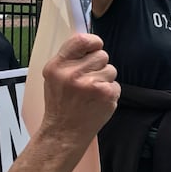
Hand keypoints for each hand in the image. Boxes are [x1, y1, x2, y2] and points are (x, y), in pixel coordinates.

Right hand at [39, 34, 119, 150]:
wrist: (64, 132)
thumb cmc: (60, 103)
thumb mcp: (54, 76)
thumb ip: (71, 59)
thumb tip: (91, 43)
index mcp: (57, 66)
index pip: (82, 39)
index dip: (93, 42)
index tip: (95, 47)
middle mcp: (73, 74)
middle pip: (102, 55)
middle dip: (99, 65)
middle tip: (88, 80)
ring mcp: (92, 85)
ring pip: (111, 69)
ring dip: (105, 79)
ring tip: (91, 92)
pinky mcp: (106, 95)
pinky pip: (116, 84)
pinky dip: (110, 92)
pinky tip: (97, 101)